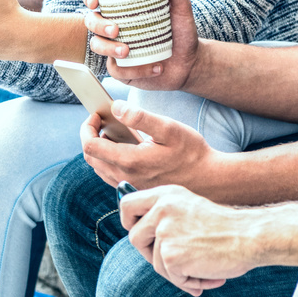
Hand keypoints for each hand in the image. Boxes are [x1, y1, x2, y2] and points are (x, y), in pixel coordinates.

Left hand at [80, 101, 218, 190]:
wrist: (210, 179)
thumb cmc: (192, 152)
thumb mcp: (168, 128)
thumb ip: (140, 117)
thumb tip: (115, 107)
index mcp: (130, 162)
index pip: (90, 146)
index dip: (87, 127)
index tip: (96, 115)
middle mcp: (125, 177)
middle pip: (90, 157)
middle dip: (91, 135)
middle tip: (103, 120)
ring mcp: (129, 185)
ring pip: (99, 167)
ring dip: (99, 147)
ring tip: (113, 131)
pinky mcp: (135, 188)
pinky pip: (110, 174)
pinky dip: (109, 158)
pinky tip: (125, 146)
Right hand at [85, 0, 200, 89]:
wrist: (190, 62)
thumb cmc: (181, 33)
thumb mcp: (181, 10)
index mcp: (123, 10)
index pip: (98, 0)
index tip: (95, 1)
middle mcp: (115, 28)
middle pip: (91, 22)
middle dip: (98, 25)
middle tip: (116, 29)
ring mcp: (115, 48)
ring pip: (97, 46)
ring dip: (109, 48)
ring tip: (128, 51)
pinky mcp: (122, 69)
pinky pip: (116, 70)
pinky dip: (136, 70)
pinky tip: (155, 67)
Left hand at [120, 185, 247, 295]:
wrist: (249, 236)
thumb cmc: (224, 226)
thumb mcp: (188, 206)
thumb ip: (164, 213)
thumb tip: (136, 229)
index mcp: (165, 195)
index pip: (127, 204)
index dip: (129, 221)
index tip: (138, 231)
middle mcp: (161, 209)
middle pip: (135, 238)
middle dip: (150, 253)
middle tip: (174, 260)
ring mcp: (164, 231)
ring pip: (155, 262)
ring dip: (176, 271)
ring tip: (202, 267)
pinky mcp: (170, 255)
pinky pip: (171, 277)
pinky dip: (188, 281)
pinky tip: (208, 275)